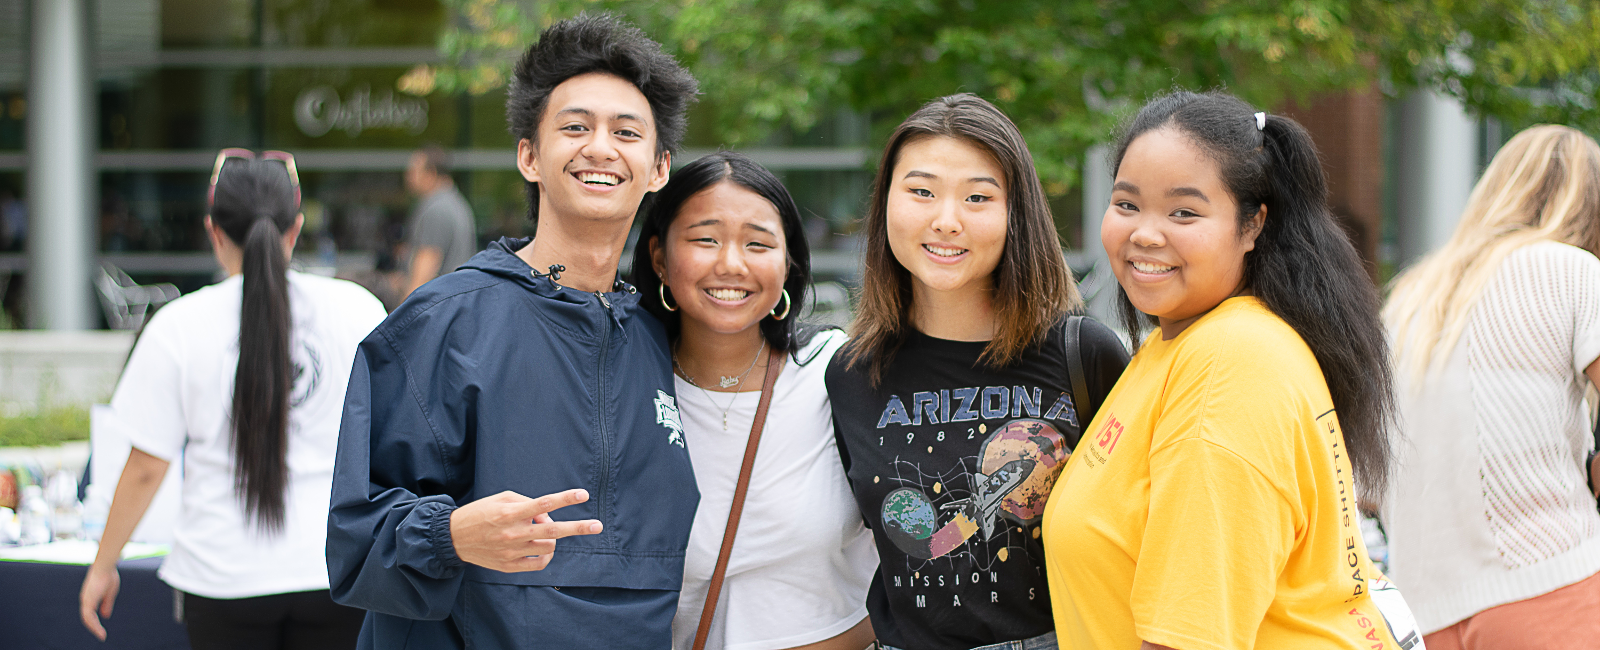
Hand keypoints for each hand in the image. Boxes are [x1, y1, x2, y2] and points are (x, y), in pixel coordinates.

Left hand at [80, 562, 120, 640]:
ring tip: (102, 636)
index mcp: (90, 597)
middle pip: (87, 617)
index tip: (101, 628)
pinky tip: (100, 630)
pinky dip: (94, 625)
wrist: (105, 567)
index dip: (95, 621)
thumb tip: (105, 616)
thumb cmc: (108, 576)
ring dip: (94, 628)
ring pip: (87, 619)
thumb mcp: (109, 593)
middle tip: (101, 635)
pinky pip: (89, 617)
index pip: (90, 612)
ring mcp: (86, 600)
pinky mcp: (88, 601)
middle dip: (94, 627)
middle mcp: (85, 599)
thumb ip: (106, 604)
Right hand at [449, 489, 602, 572]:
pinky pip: (538, 563)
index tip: (584, 495)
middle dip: (578, 527)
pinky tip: (542, 549)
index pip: (543, 504)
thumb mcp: (501, 499)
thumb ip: (527, 503)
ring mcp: (511, 551)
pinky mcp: (509, 566)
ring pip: (548, 547)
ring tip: (543, 532)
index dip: (565, 498)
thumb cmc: (481, 513)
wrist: (453, 539)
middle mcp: (512, 533)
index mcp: (509, 512)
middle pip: (552, 531)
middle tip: (598, 526)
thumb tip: (548, 515)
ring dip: (553, 538)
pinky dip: (546, 556)